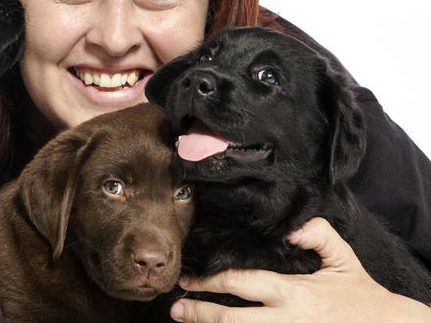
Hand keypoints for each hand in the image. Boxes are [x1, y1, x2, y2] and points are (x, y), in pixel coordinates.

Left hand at [170, 217, 430, 321]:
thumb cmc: (362, 296)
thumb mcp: (343, 258)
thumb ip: (318, 234)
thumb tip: (290, 226)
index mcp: (294, 292)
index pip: (242, 283)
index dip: (211, 282)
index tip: (190, 281)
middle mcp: (287, 319)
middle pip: (232, 319)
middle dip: (201, 313)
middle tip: (176, 308)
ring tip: (187, 322)